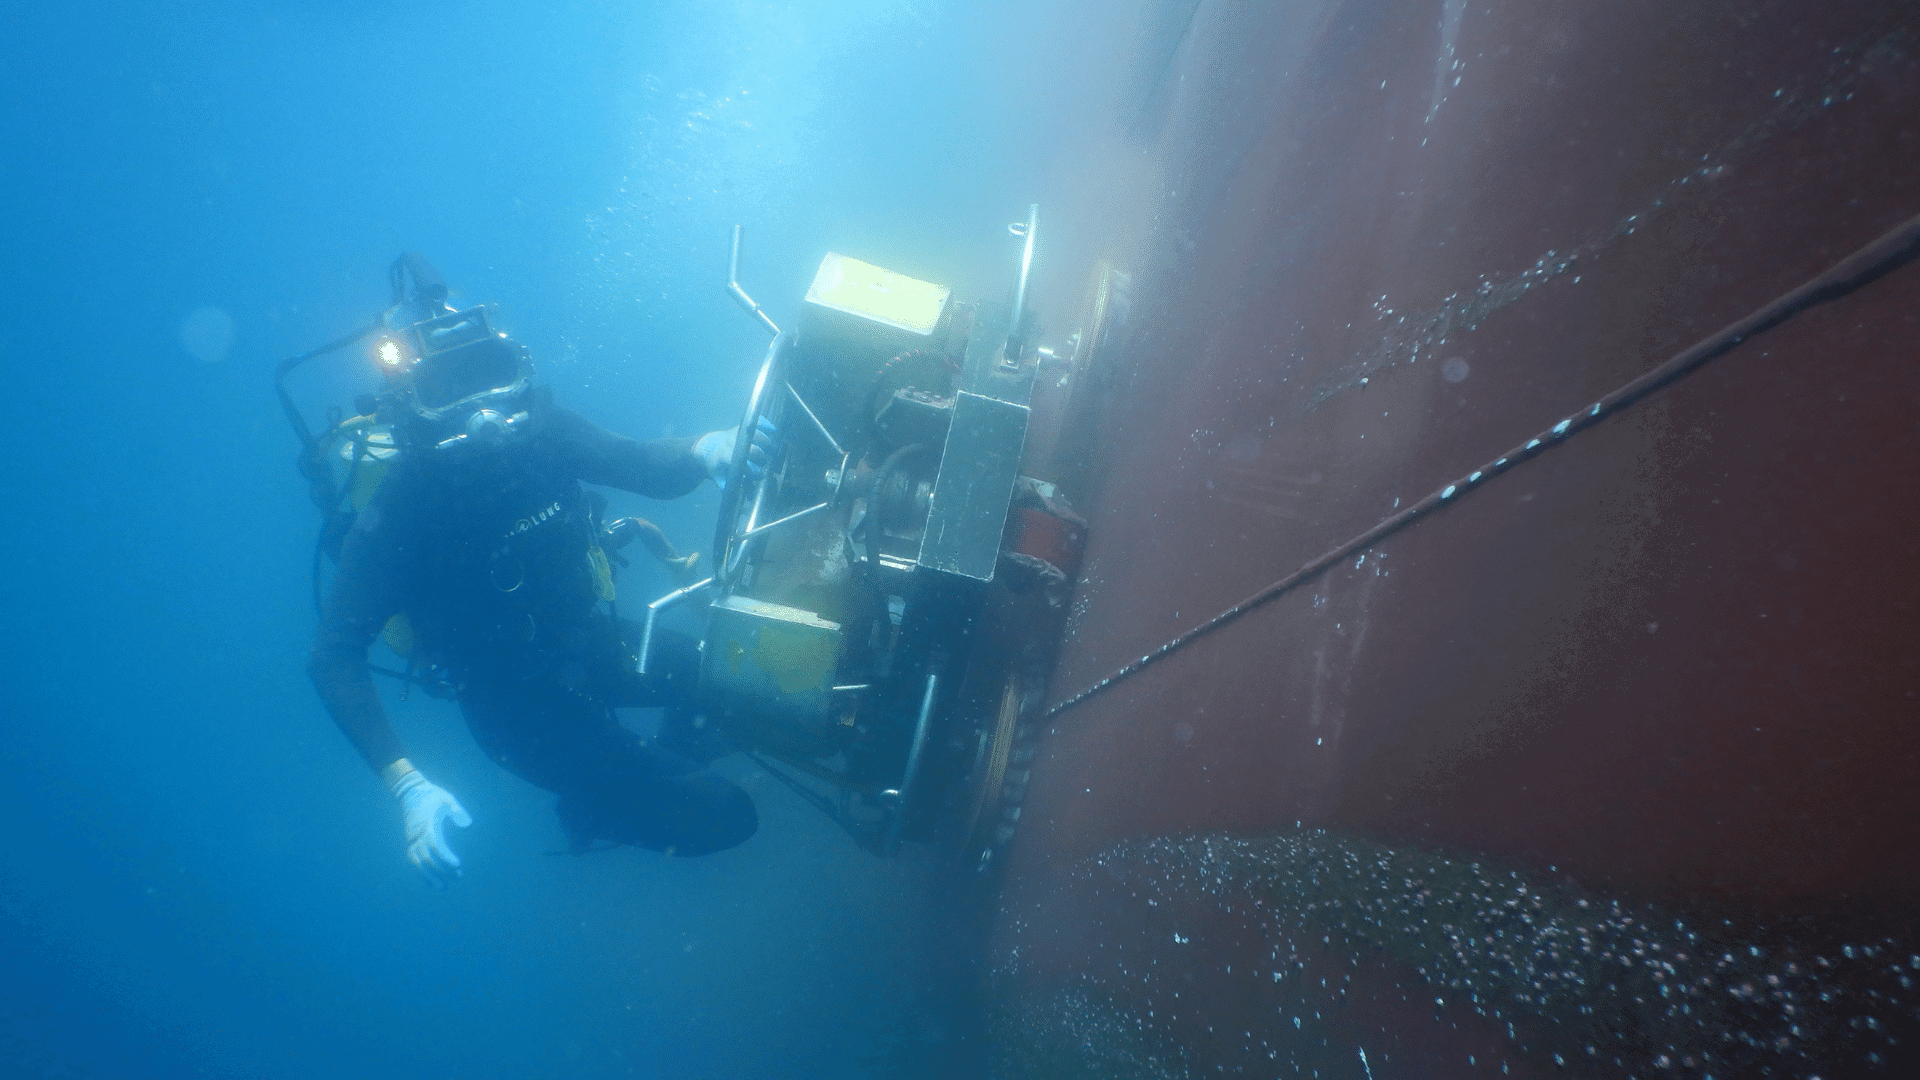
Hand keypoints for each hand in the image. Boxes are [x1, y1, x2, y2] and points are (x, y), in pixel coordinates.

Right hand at [383, 760, 471, 887]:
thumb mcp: (447, 798)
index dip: (446, 857)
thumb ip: (457, 810)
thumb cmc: (432, 795)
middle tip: (458, 878)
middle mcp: (417, 835)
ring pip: (417, 863)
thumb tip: (467, 825)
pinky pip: (413, 860)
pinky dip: (420, 873)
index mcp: (428, 825)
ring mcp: (411, 840)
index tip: (458, 865)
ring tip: (443, 887)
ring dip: (430, 876)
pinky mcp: (410, 842)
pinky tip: (429, 883)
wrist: (410, 792)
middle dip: (442, 870)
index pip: (436, 845)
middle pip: (428, 858)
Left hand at [694, 417, 780, 489]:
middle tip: (764, 463)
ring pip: (756, 434)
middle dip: (761, 457)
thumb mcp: (717, 477)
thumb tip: (739, 497)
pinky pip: (755, 422)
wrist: (707, 447)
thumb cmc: (715, 465)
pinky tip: (773, 430)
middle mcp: (732, 442)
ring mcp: (737, 432)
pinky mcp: (742, 426)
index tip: (758, 474)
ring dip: (766, 443)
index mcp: (724, 456)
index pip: (740, 460)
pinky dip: (765, 424)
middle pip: (752, 448)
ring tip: (772, 450)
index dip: (750, 468)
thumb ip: (727, 485)